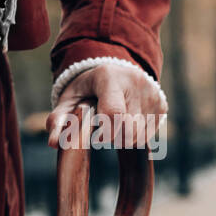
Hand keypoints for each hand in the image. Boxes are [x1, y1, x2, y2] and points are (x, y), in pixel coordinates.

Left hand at [45, 62, 166, 150]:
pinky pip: (149, 134)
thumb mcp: (70, 98)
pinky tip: (127, 123)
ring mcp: (152, 94)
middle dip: (113, 137)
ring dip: (124, 139)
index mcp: (109, 77)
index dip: (104, 132)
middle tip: (103, 129)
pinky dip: (136, 136)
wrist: (116, 72)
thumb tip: (53, 144)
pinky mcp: (162, 104)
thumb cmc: (88, 88)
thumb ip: (59, 118)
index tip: (96, 135)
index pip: (114, 113)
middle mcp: (135, 82)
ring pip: (139, 136)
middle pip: (127, 130)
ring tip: (114, 125)